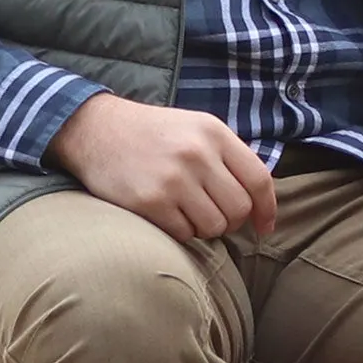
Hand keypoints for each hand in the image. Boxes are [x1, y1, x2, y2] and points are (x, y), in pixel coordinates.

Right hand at [49, 92, 277, 241]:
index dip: (267, 209)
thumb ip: (229, 157)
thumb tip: (260, 200)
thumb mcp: (197, 129)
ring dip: (205, 228)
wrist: (95, 129)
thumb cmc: (153, 134)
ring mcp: (173, 179)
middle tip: (214, 217)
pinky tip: (167, 215)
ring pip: (214, 226)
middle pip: (239, 209)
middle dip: (232, 221)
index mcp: (214, 134)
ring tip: (187, 212)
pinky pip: (183, 234)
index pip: (259, 180)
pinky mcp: (148, 201)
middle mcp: (197, 154)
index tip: (264, 226)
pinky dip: (180, 231)